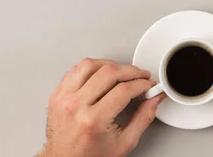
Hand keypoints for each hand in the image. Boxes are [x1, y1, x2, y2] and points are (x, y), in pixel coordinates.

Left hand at [38, 59, 164, 156]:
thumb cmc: (90, 155)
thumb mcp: (124, 142)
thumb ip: (143, 118)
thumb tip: (154, 99)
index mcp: (93, 120)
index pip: (124, 90)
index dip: (142, 84)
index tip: (149, 84)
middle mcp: (76, 106)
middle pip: (109, 72)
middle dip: (131, 71)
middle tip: (141, 76)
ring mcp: (64, 98)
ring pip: (90, 65)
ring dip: (111, 65)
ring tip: (122, 73)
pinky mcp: (57, 94)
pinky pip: (75, 69)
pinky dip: (92, 67)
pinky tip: (102, 73)